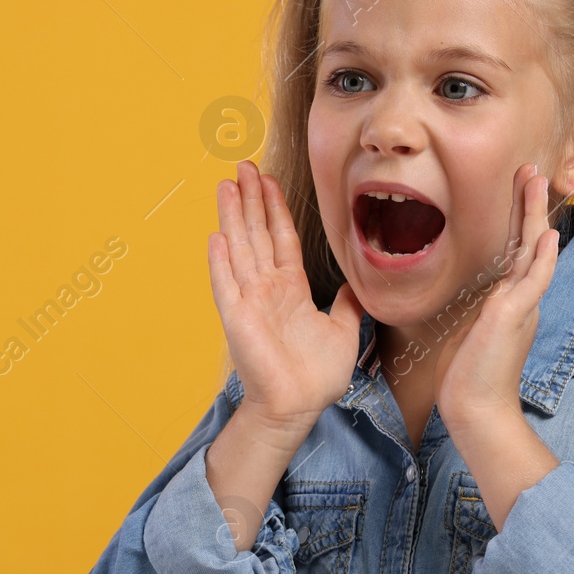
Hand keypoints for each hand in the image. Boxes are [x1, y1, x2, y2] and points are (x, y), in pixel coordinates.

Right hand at [208, 160, 364, 436]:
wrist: (297, 407)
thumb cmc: (316, 375)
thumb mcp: (344, 330)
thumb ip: (347, 303)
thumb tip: (358, 283)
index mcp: (290, 288)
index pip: (280, 238)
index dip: (273, 208)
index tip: (266, 179)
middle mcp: (266, 289)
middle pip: (256, 233)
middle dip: (250, 199)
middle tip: (241, 165)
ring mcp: (249, 301)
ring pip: (239, 249)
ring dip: (232, 217)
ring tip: (226, 185)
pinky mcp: (237, 320)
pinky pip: (226, 285)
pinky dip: (220, 262)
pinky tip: (215, 237)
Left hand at [434, 163, 558, 439]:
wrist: (476, 409)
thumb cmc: (467, 377)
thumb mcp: (467, 334)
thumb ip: (475, 313)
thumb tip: (468, 304)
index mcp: (508, 302)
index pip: (515, 252)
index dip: (517, 221)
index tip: (516, 191)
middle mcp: (519, 300)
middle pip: (529, 242)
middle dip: (529, 205)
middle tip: (530, 169)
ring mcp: (520, 307)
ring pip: (533, 252)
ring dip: (534, 216)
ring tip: (535, 181)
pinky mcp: (513, 318)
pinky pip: (533, 281)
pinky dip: (541, 259)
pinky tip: (548, 236)